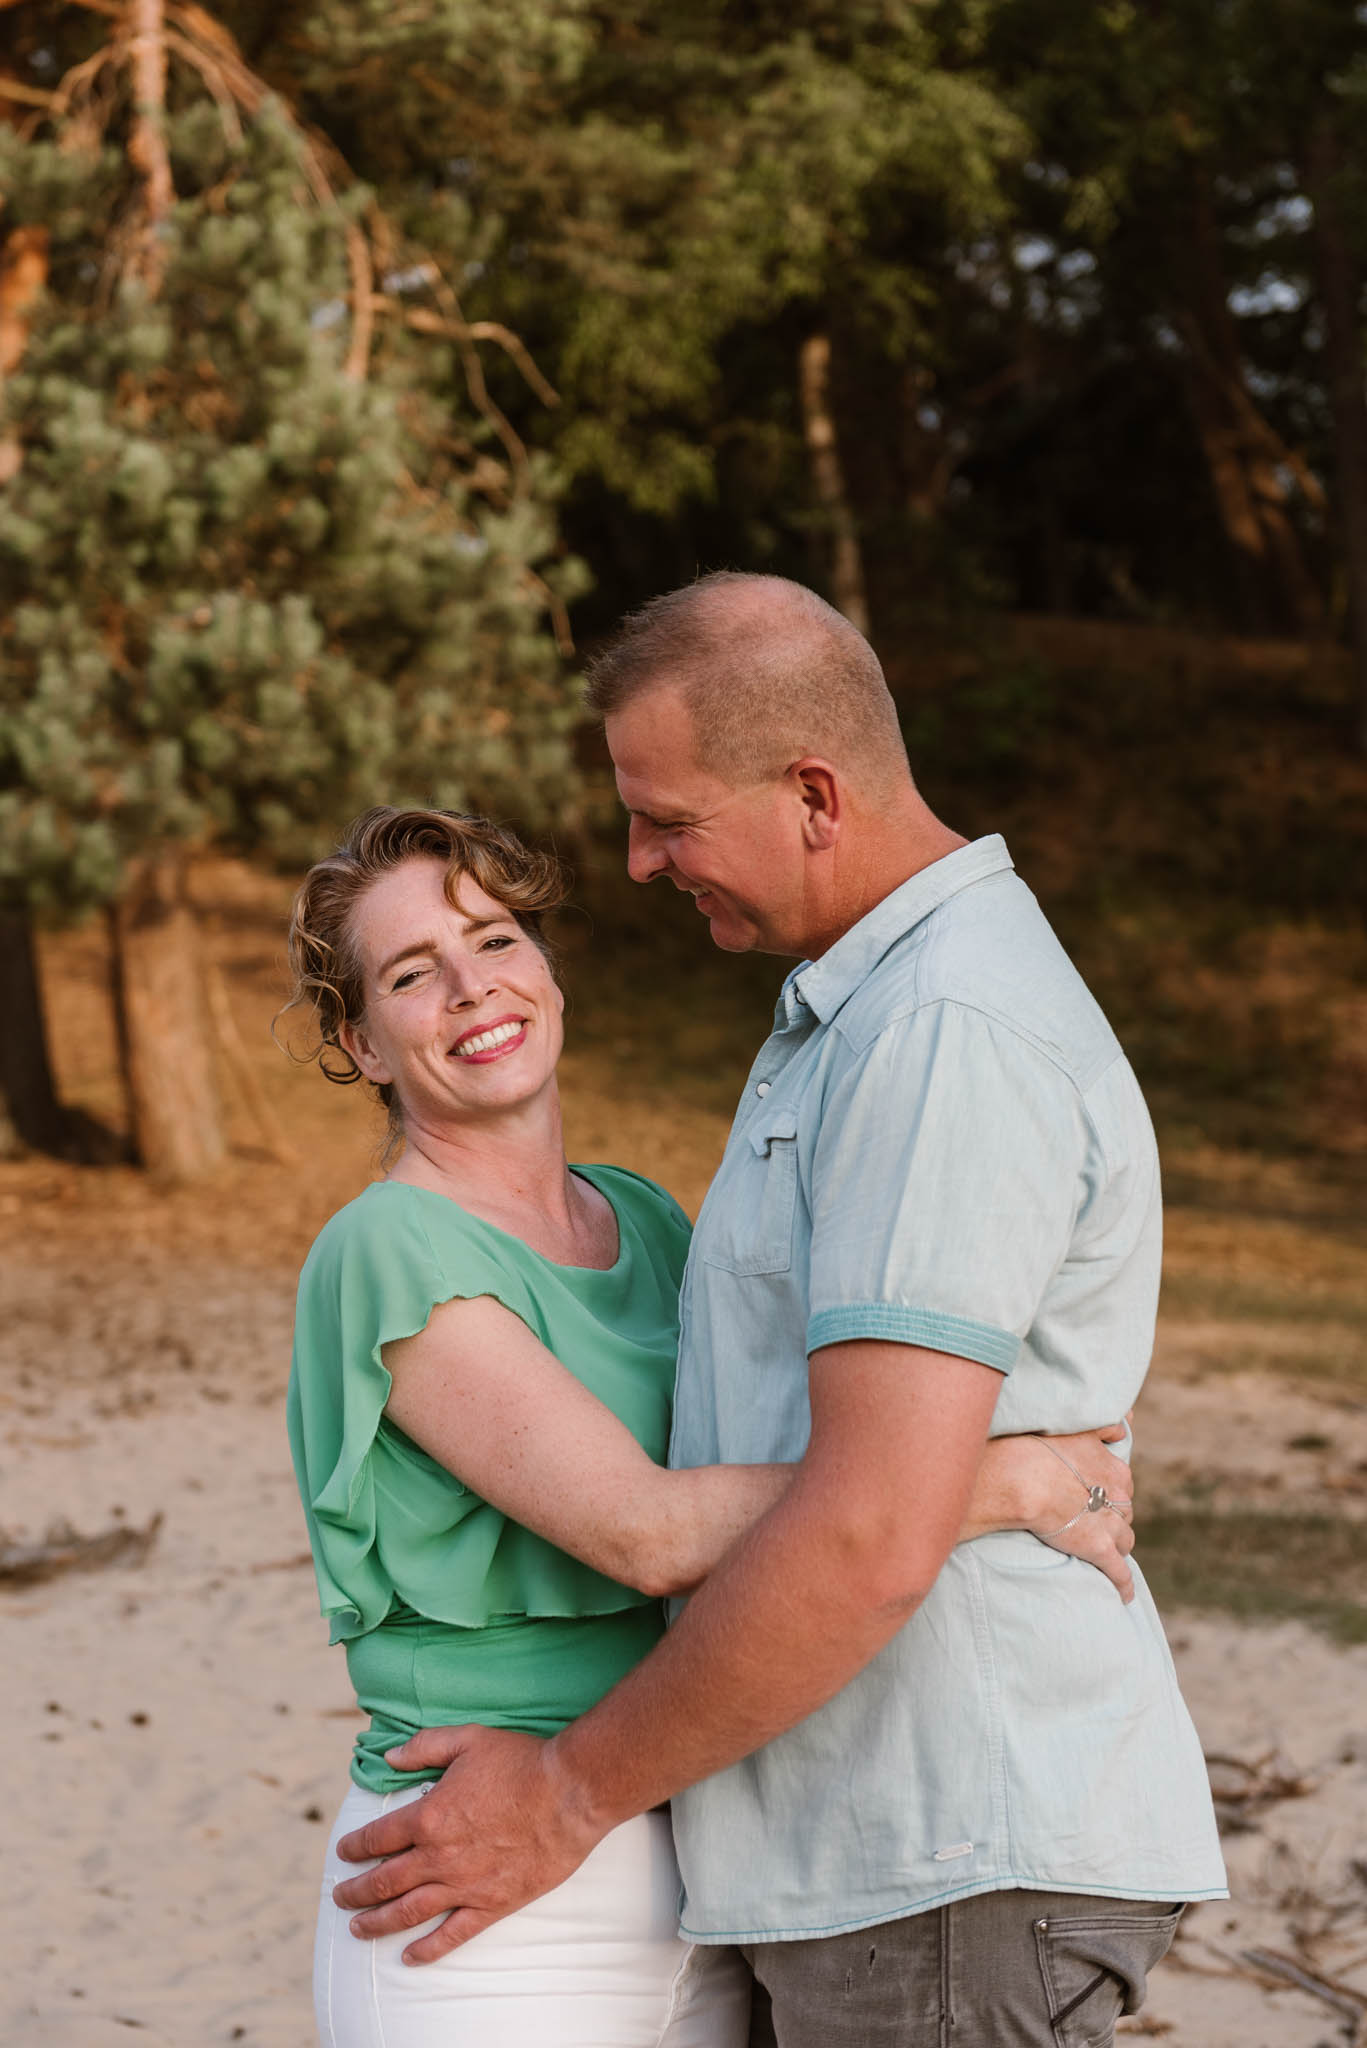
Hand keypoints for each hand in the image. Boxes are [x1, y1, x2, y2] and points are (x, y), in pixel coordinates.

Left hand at [331, 1724, 603, 1964]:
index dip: (355, 1846)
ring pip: (408, 1912)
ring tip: (358, 1929)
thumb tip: (390, 1757)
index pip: (378, 1837)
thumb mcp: (468, 1739)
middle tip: (340, 1897)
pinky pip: (452, 1935)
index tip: (343, 1852)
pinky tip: (410, 1956)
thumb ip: (425, 1746)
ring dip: (377, 1923)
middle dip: (355, 1892)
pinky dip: (427, 1949)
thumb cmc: (521, 1762)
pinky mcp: (492, 1904)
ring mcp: (464, 1885)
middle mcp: (439, 1856)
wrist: (570, 1793)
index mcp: (430, 1816)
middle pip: (384, 1881)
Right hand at [1030, 1423, 1135, 1601]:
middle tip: (1091, 1518)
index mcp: (1115, 1469)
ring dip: (1117, 1543)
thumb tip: (1127, 1423)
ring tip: (1105, 1549)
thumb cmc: (1040, 1448)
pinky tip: (1125, 1595)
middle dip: (1112, 1515)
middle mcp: (1119, 1497)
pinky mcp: (1098, 1550)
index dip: (1108, 1488)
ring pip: (1125, 1539)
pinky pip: (1119, 1573)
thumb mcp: (1077, 1427)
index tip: (1093, 1491)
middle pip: (1124, 1511)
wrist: (1021, 1479)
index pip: (1122, 1483)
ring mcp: (1110, 1526)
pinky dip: (1124, 1584)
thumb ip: (1105, 1425)